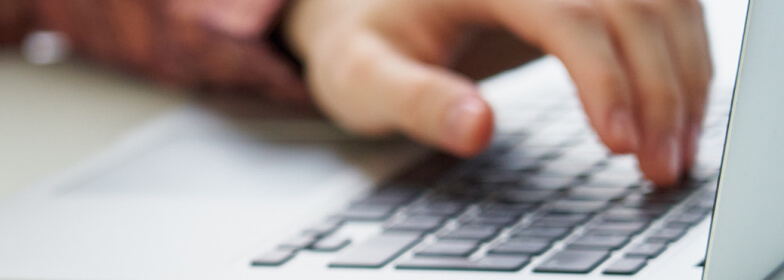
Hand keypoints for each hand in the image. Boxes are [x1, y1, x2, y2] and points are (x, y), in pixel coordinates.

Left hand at [284, 0, 711, 184]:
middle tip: (658, 166)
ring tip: (673, 153)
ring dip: (683, 77)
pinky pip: (660, 8)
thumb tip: (475, 128)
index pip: (568, 14)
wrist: (365, 12)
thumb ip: (414, 101)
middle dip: (659, 89)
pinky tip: (679, 114)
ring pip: (661, 5)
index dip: (604, 77)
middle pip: (631, 7)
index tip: (618, 143)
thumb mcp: (363, 76)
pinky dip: (683, 59)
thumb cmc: (364, 44)